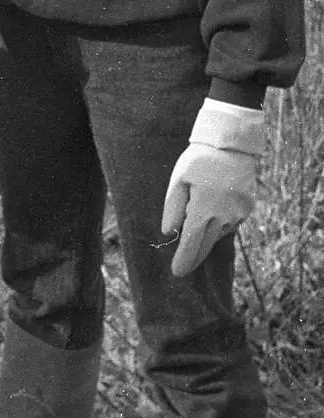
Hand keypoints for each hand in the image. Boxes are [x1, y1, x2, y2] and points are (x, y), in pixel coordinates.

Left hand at [161, 146, 256, 275]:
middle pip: (206, 245)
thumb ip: (173, 208)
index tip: (177, 273)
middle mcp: (223, 216)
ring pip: (218, 234)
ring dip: (207, 237)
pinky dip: (220, 224)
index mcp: (203, 210)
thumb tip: (169, 233)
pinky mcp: (247, 209)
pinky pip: (230, 223)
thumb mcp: (178, 181)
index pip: (191, 244)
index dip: (184, 260)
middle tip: (183, 267)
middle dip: (194, 257)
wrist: (232, 144)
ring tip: (196, 231)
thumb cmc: (198, 160)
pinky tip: (213, 212)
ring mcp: (238, 214)